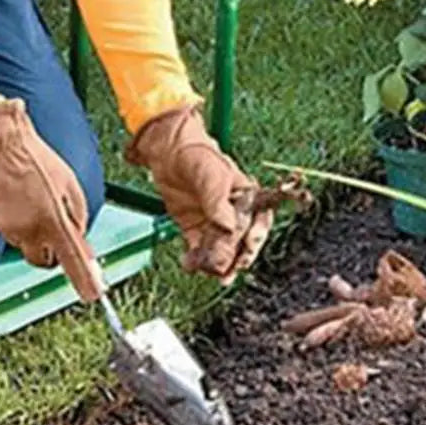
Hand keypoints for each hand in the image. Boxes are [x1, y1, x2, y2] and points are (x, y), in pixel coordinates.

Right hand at [0, 99, 101, 301]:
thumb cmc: (33, 157)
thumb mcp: (68, 181)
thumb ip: (77, 214)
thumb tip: (80, 237)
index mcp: (54, 219)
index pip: (72, 259)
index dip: (84, 280)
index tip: (92, 293)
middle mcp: (30, 230)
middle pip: (42, 259)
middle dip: (47, 250)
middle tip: (47, 223)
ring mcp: (6, 228)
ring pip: (21, 242)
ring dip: (26, 228)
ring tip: (24, 196)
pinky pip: (2, 229)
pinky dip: (6, 217)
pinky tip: (6, 195)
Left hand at [127, 103, 272, 284]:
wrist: (166, 150)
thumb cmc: (196, 154)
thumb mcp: (211, 172)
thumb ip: (218, 199)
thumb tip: (228, 225)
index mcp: (245, 197)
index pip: (259, 221)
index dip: (257, 236)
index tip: (250, 246)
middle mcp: (232, 213)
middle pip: (240, 241)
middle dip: (237, 257)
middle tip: (230, 267)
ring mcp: (212, 223)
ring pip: (221, 250)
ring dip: (218, 265)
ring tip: (213, 274)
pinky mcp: (193, 228)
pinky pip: (198, 250)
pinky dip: (195, 261)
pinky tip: (189, 265)